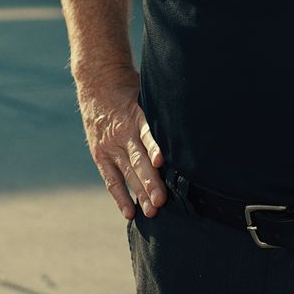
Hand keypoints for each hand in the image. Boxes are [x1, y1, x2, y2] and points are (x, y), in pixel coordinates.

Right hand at [76, 66, 165, 218]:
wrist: (97, 81)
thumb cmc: (131, 89)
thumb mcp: (147, 92)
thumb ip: (163, 112)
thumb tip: (195, 120)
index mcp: (135, 115)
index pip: (146, 133)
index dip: (154, 147)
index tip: (161, 162)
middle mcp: (122, 132)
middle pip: (137, 160)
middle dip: (150, 181)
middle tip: (161, 201)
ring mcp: (110, 145)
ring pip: (127, 172)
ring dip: (139, 193)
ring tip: (152, 212)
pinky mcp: (100, 154)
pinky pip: (111, 179)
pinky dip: (120, 196)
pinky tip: (130, 212)